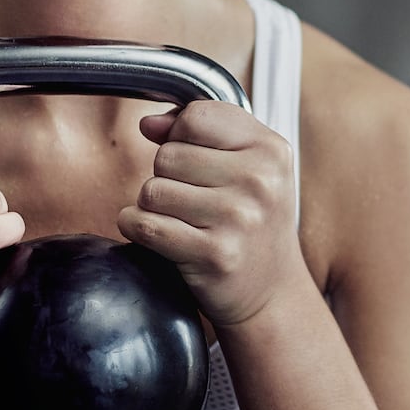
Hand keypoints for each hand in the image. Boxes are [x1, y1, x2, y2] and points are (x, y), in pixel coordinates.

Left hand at [117, 102, 307, 329]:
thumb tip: (148, 124)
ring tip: (184, 221)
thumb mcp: (248, 166)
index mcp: (271, 150)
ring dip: (154, 206)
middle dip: (168, 176)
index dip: (181, 137)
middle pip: (167, 155)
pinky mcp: (214, 254)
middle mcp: (260, 181)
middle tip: (195, 201)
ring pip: (152, 190)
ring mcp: (238, 219)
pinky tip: (162, 236)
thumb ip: (200, 132)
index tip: (194, 159)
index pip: (195, 118)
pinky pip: (145, 225)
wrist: (272, 291)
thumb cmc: (252, 222)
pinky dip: (137, 228)